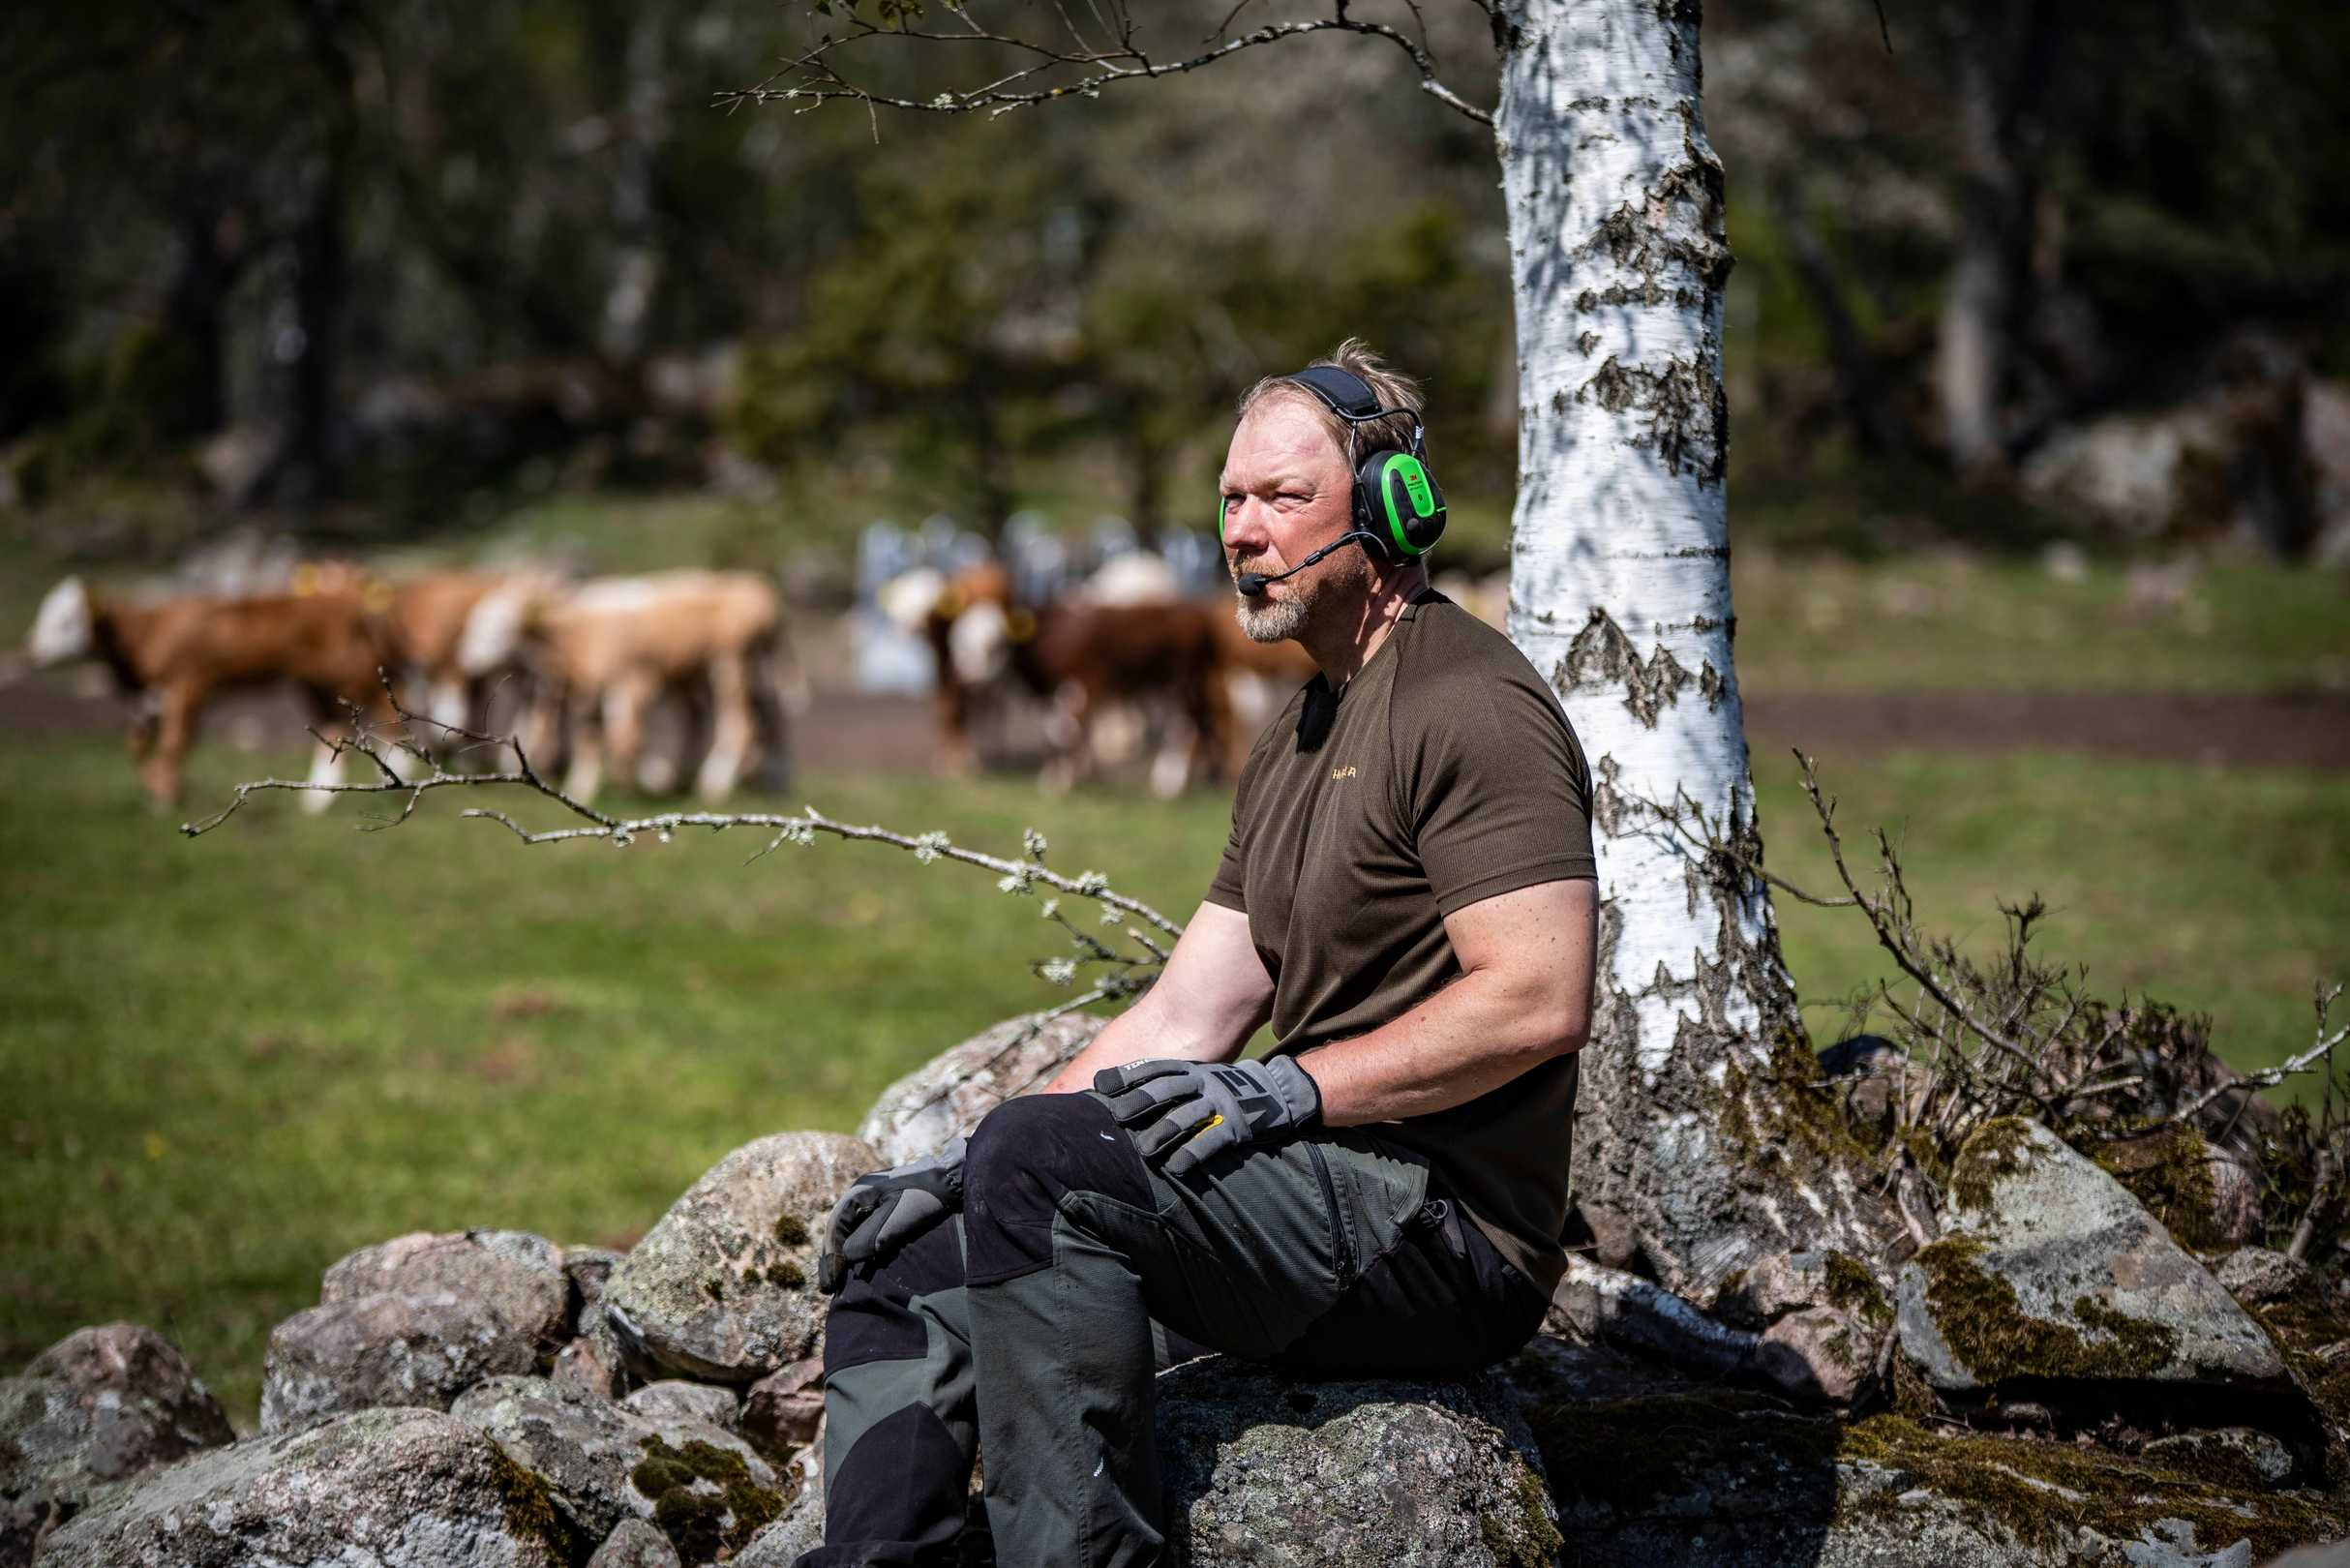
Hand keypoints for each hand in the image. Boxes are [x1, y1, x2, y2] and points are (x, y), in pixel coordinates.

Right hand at [816, 1138, 966, 1294]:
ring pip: (850, 1230)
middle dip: (833, 1258)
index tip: (831, 1282)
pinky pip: (864, 1229)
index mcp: (859, 1192)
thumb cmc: (926, 1199)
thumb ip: (870, 1238)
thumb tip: (847, 1257)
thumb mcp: (896, 1221)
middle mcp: (862, 1194)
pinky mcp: (886, 1207)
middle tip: (830, 1287)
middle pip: (839, 1229)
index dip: (830, 1256)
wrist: (952, 1181)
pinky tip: (858, 1266)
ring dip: (844, 1255)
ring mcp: (873, 1199)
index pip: (835, 1226)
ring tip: (839, 1281)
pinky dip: (858, 1248)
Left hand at [1092, 1056, 1320, 1176]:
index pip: (1155, 1069)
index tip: (1102, 1084)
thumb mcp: (1203, 1077)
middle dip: (1139, 1102)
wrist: (1279, 1091)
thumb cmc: (1230, 1089)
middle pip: (1165, 1089)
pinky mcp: (1236, 1126)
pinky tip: (1176, 1168)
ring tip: (1142, 1151)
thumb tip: (1131, 1097)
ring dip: (1162, 1133)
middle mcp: (1204, 1082)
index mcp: (1193, 1070)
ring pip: (1185, 1117)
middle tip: (1116, 1116)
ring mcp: (1220, 1103)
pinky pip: (1210, 1141)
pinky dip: (1192, 1154)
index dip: (1128, 1076)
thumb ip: (1175, 1085)